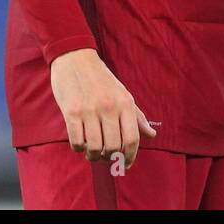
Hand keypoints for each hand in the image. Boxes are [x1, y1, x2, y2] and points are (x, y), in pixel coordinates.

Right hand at [49, 48, 155, 167]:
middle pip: (113, 147)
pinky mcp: (72, 112)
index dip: (130, 157)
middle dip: (110, 158)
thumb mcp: (123, 93)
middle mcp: (109, 107)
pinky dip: (79, 148)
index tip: (125, 164)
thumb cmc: (101, 79)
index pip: (132, 139)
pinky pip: (77, 142)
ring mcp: (90, 110)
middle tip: (106, 156)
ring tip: (92, 152)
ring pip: (95, 148)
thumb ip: (137, 116)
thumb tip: (152, 135)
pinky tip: (80, 144)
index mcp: (125, 103)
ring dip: (94, 156)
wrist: (75, 58)